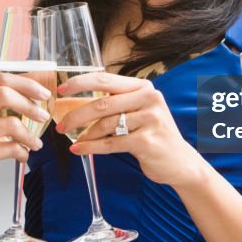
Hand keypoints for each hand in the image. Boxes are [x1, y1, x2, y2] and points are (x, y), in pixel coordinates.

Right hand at [0, 73, 50, 199]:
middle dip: (31, 105)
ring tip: (35, 143)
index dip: (26, 84)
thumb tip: (27, 94)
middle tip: (43, 116)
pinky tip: (22, 154)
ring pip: (12, 124)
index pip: (0, 79)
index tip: (42, 93)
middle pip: (5, 95)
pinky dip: (22, 152)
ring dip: (30, 135)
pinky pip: (10, 149)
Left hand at [56, 72, 204, 187]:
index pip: (105, 79)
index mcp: (143, 87)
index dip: (80, 83)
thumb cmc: (154, 135)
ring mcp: (149, 119)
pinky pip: (110, 143)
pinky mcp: (146, 141)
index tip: (61, 90)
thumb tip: (79, 102)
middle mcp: (148, 98)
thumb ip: (118, 102)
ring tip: (72, 140)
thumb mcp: (140, 111)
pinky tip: (79, 150)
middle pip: (102, 103)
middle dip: (76, 115)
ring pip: (105, 124)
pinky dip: (91, 147)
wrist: (181, 162)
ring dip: (84, 134)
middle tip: (60, 125)